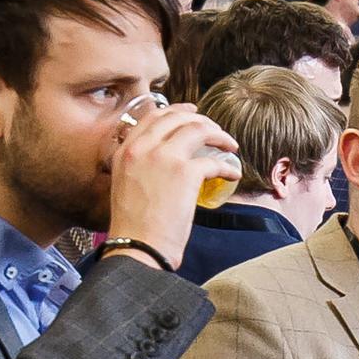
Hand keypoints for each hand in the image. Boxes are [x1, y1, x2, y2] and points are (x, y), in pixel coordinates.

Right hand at [107, 103, 240, 263]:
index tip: (192, 113)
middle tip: (216, 129)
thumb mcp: (125, 185)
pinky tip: (233, 174)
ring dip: (220, 136)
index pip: (153, 117)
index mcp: (125, 150)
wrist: (137, 247)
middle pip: (178, 118)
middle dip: (202, 120)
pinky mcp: (185, 172)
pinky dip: (228, 167)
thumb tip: (164, 157)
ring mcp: (163, 157)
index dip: (176, 111)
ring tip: (230, 147)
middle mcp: (142, 148)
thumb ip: (140, 165)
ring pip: (199, 130)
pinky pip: (214, 160)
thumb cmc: (134, 226)